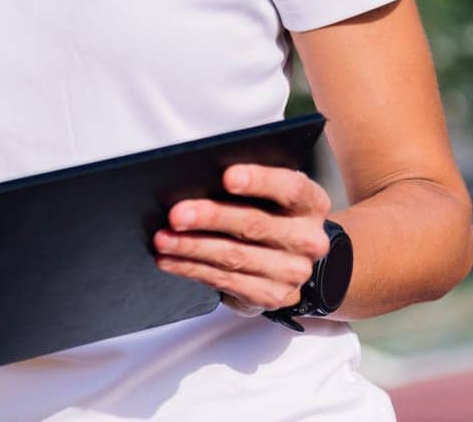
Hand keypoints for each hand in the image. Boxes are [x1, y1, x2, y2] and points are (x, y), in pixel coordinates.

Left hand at [154, 164, 332, 313]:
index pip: (290, 189)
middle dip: (210, 218)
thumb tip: (198, 178)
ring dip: (192, 248)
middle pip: (254, 225)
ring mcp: (292, 272)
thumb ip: (246, 185)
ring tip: (162, 239)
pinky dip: (192, 269)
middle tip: (176, 214)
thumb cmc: (270, 214)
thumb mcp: (270, 194)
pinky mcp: (271, 296)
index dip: (260, 181)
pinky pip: (225, 281)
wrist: (291, 260)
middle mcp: (308, 240)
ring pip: (235, 257)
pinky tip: (170, 260)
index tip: (227, 176)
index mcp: (311, 204)